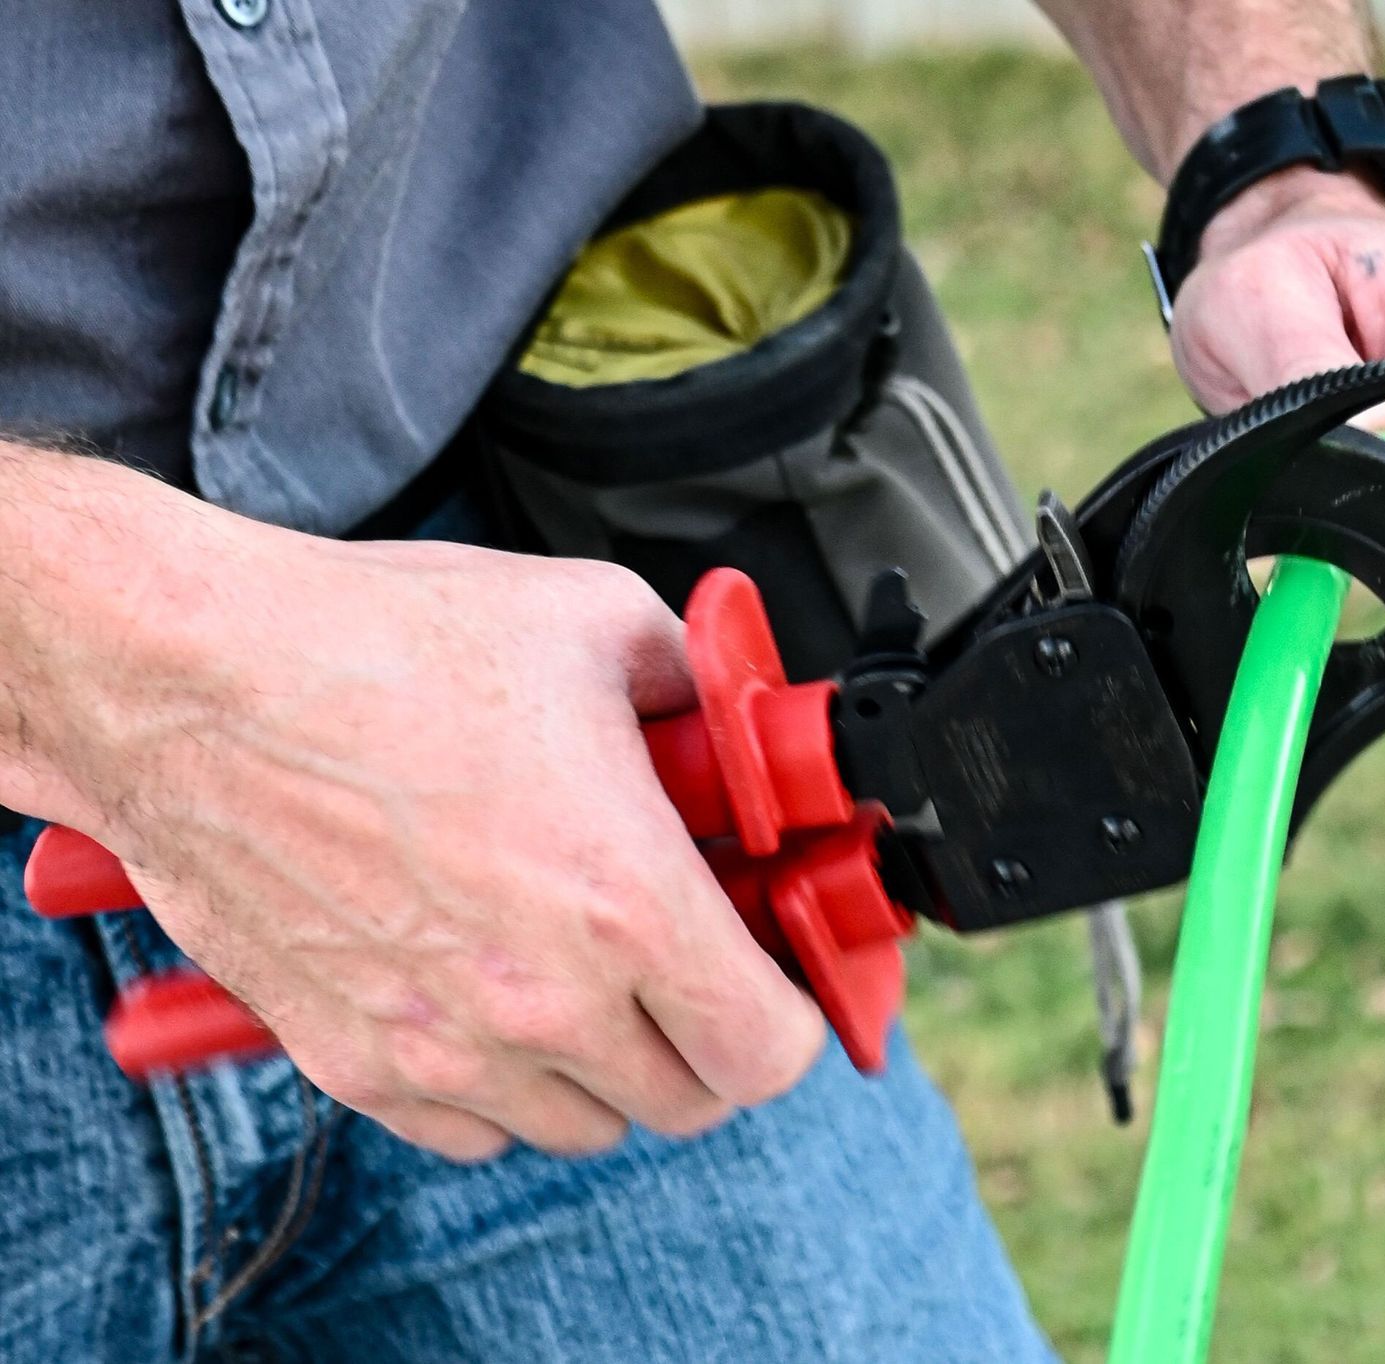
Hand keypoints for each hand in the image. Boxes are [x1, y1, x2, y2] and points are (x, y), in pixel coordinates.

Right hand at [77, 524, 823, 1159]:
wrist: (192, 681)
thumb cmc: (378, 645)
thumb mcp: (593, 622)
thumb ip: (693, 690)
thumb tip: (729, 721)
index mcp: (626, 901)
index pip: (768, 1051)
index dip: (791, 1015)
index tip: (774, 978)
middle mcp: (542, 1000)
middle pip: (688, 1100)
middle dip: (709, 1035)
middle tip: (688, 964)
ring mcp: (444, 1045)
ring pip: (583, 1124)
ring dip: (607, 1065)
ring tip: (585, 971)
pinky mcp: (354, 1060)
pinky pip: (472, 1132)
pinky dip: (503, 1089)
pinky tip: (492, 999)